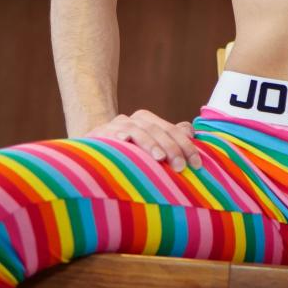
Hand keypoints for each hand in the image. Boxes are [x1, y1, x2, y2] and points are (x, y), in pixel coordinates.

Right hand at [85, 109, 201, 172]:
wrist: (91, 151)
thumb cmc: (126, 152)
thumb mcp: (150, 145)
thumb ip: (170, 137)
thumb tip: (190, 131)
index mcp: (147, 120)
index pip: (171, 130)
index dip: (186, 146)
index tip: (197, 164)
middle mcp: (133, 120)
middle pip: (157, 130)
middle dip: (171, 148)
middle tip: (181, 167)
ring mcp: (116, 125)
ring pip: (137, 131)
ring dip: (149, 143)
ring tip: (159, 158)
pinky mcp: (99, 134)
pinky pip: (110, 134)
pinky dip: (119, 135)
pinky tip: (125, 141)